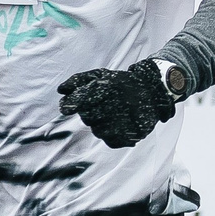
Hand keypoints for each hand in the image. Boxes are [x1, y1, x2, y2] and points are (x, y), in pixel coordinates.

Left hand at [57, 60, 176, 148]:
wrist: (154, 92)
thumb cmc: (122, 84)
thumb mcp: (101, 75)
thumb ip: (79, 81)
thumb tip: (60, 91)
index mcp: (108, 87)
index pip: (81, 100)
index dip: (71, 104)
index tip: (65, 107)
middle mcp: (116, 105)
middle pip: (87, 117)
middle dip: (89, 111)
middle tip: (102, 104)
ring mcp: (124, 122)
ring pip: (97, 130)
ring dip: (101, 123)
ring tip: (114, 113)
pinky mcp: (131, 136)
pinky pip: (109, 140)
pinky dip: (111, 133)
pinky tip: (120, 122)